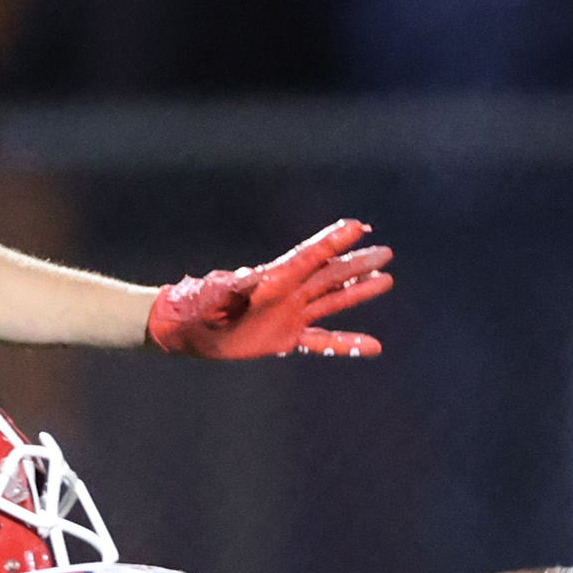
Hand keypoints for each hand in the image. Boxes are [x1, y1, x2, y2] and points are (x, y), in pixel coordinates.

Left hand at [147, 220, 393, 358]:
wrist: (186, 330)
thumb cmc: (194, 307)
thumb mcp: (210, 297)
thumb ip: (231, 288)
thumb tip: (250, 276)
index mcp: (272, 279)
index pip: (308, 257)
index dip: (332, 242)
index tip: (357, 226)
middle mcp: (287, 293)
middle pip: (329, 275)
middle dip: (357, 263)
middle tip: (385, 253)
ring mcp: (290, 314)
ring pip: (332, 301)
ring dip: (358, 291)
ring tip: (386, 280)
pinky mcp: (287, 337)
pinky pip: (324, 341)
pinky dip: (347, 344)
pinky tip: (373, 346)